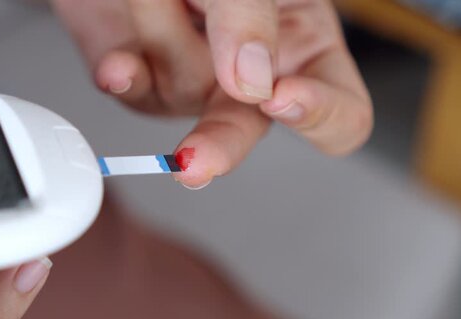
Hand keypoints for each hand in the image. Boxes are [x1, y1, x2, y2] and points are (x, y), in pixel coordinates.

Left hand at [54, 0, 371, 188]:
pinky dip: (125, 74)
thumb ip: (251, 17)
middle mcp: (251, 72)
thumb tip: (250, 84)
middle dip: (221, 142)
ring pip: (182, 95)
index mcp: (302, 41)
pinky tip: (119, 66)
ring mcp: (195, 77)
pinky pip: (135, 91)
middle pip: (247, 130)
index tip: (279, 98)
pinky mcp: (144, 74)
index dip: (320, 115)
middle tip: (198, 161)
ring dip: (165, 33)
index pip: (341, 111)